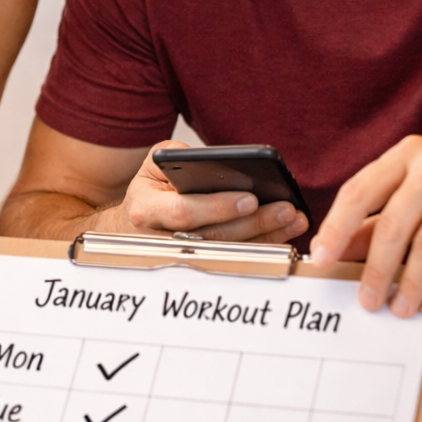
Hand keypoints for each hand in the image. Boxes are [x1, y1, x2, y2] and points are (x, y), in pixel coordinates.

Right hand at [100, 140, 307, 242]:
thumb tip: (214, 161)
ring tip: (293, 218)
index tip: (250, 197)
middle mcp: (162, 240)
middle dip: (253, 223)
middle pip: (214, 237)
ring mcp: (182, 259)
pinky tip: (284, 233)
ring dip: (265, 237)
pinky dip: (262, 246)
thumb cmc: (149, 191)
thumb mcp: (153, 166)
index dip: (217, 207)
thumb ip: (176, 155)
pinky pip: (234, 259)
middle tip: (285, 209)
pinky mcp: (200, 266)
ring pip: (228, 252)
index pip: (184, 212)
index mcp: (146, 210)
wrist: (129, 229)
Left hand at [308, 136, 421, 316]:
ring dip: (409, 285)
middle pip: (391, 224)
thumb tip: (343, 248)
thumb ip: (387, 217)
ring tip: (400, 309)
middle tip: (366, 300)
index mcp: (412, 153)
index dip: (336, 227)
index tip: (321, 258)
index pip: (360, 190)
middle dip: (375, 270)